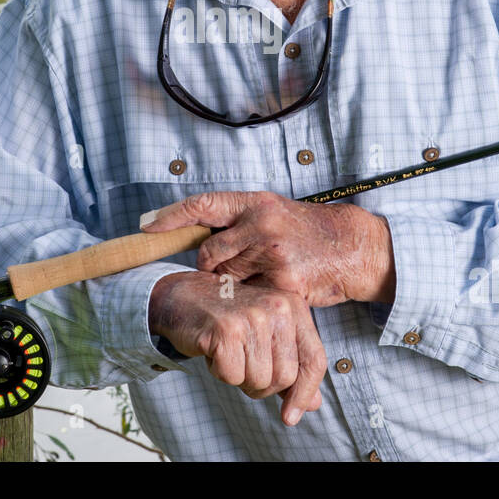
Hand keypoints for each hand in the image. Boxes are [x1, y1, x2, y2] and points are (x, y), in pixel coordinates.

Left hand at [141, 190, 394, 306]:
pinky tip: (272, 287)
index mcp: (255, 202)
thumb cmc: (307, 229)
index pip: (202, 205)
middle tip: (228, 268)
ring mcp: (271, 254)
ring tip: (259, 274)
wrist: (351, 247)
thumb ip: (236, 220)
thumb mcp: (272, 210)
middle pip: (209, 252)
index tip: (147, 227)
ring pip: (227, 277)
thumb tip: (191, 230)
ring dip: (233, 282)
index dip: (171, 216)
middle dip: (210, 265)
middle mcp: (261, 224)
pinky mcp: (282, 282)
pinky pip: (250, 295)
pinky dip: (253, 296)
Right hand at [148, 270, 324, 425]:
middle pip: (285, 377)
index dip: (305, 393)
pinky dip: (219, 372)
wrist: (185, 296)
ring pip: (258, 380)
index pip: (314, 360)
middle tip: (244, 367)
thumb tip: (313, 404)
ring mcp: (252, 317)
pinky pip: (232, 376)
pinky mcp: (226, 330)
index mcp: (294, 307)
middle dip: (262, 386)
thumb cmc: (229, 318)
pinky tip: (214, 350)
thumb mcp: (268, 335)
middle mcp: (278, 308)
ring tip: (229, 353)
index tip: (290, 416)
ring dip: (239, 378)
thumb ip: (292, 366)